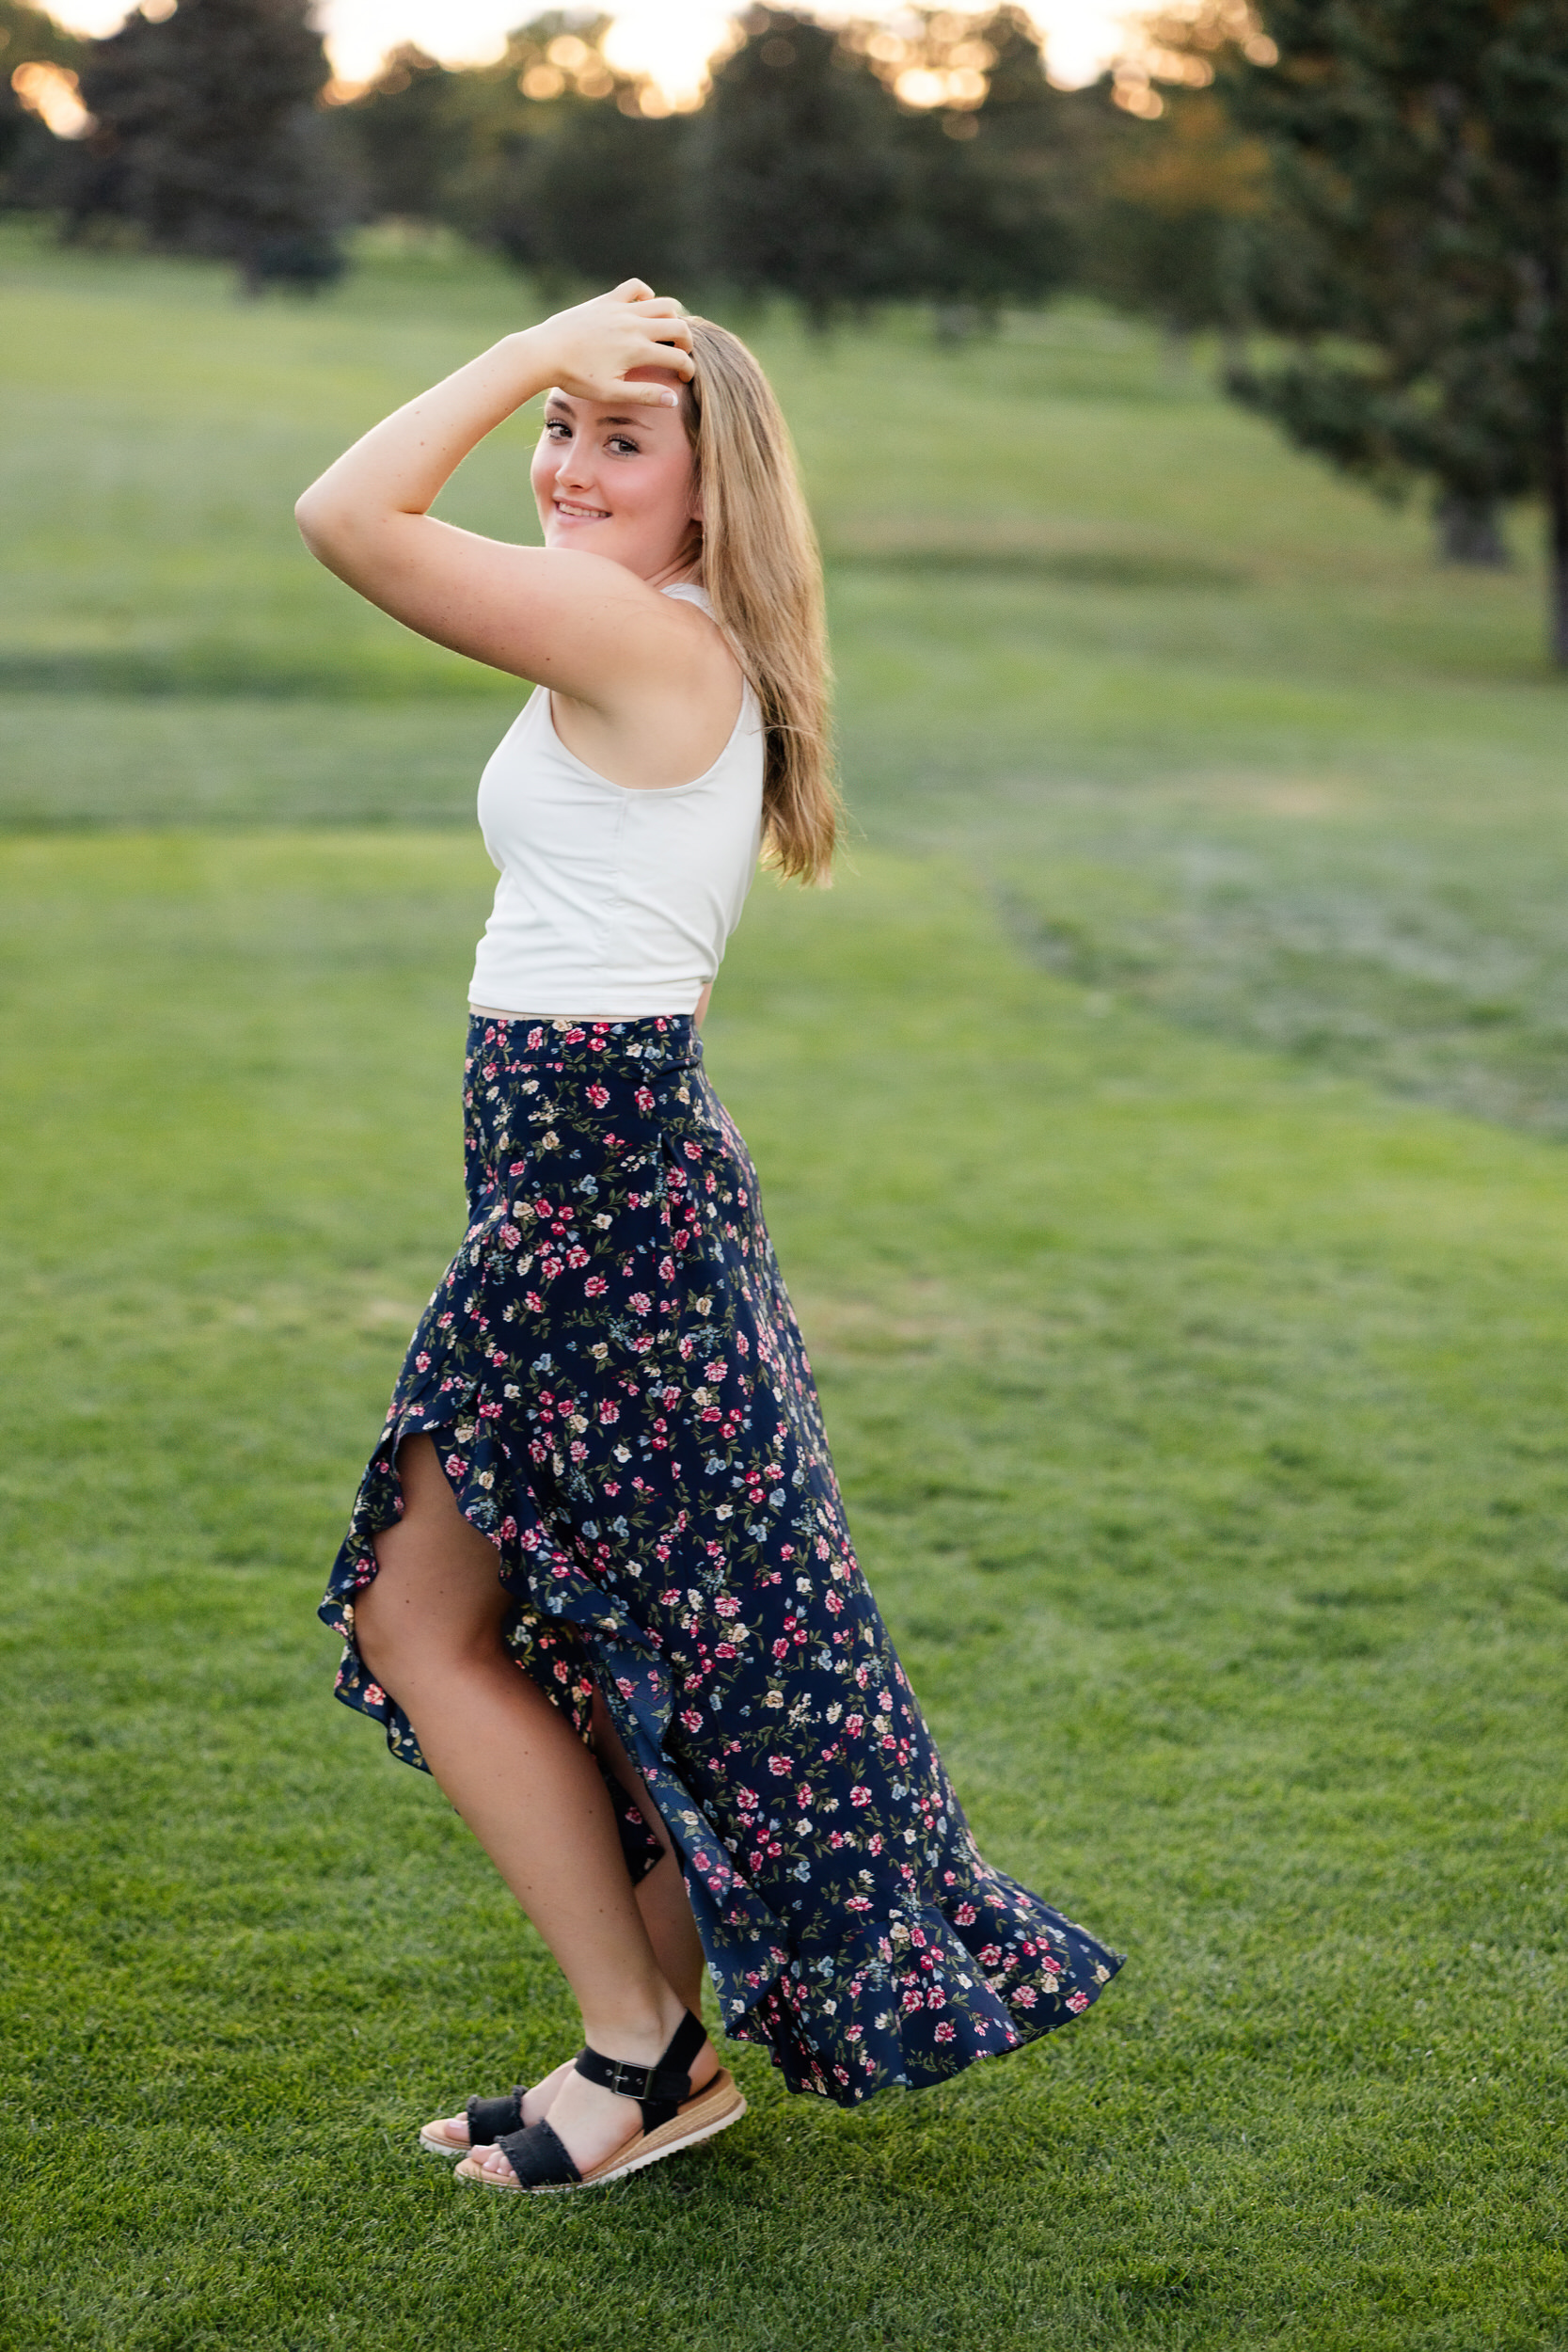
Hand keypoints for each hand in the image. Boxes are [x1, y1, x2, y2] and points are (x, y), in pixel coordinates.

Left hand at [531, 281, 694, 407]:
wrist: (545, 353)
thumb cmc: (576, 377)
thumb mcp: (611, 393)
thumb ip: (645, 395)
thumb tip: (673, 399)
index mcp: (637, 350)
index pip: (678, 357)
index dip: (688, 369)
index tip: (685, 379)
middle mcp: (634, 325)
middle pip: (678, 325)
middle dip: (687, 342)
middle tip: (680, 354)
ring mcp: (621, 309)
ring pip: (662, 303)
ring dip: (672, 317)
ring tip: (666, 333)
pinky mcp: (607, 300)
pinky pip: (635, 287)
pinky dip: (646, 294)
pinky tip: (643, 309)